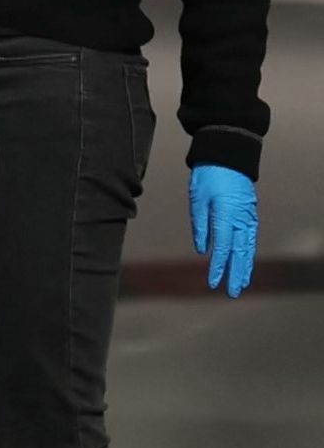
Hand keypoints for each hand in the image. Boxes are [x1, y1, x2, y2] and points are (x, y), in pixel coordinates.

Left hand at [189, 164, 258, 298]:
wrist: (228, 154)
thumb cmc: (208, 176)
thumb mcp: (197, 200)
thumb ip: (201, 226)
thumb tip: (203, 250)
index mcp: (226, 215)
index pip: (222, 248)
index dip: (218, 267)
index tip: (213, 283)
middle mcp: (241, 217)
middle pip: (239, 251)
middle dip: (236, 273)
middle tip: (232, 293)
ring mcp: (248, 214)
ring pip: (248, 245)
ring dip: (245, 265)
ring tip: (242, 283)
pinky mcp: (250, 211)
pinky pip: (250, 236)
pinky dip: (248, 251)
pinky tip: (245, 261)